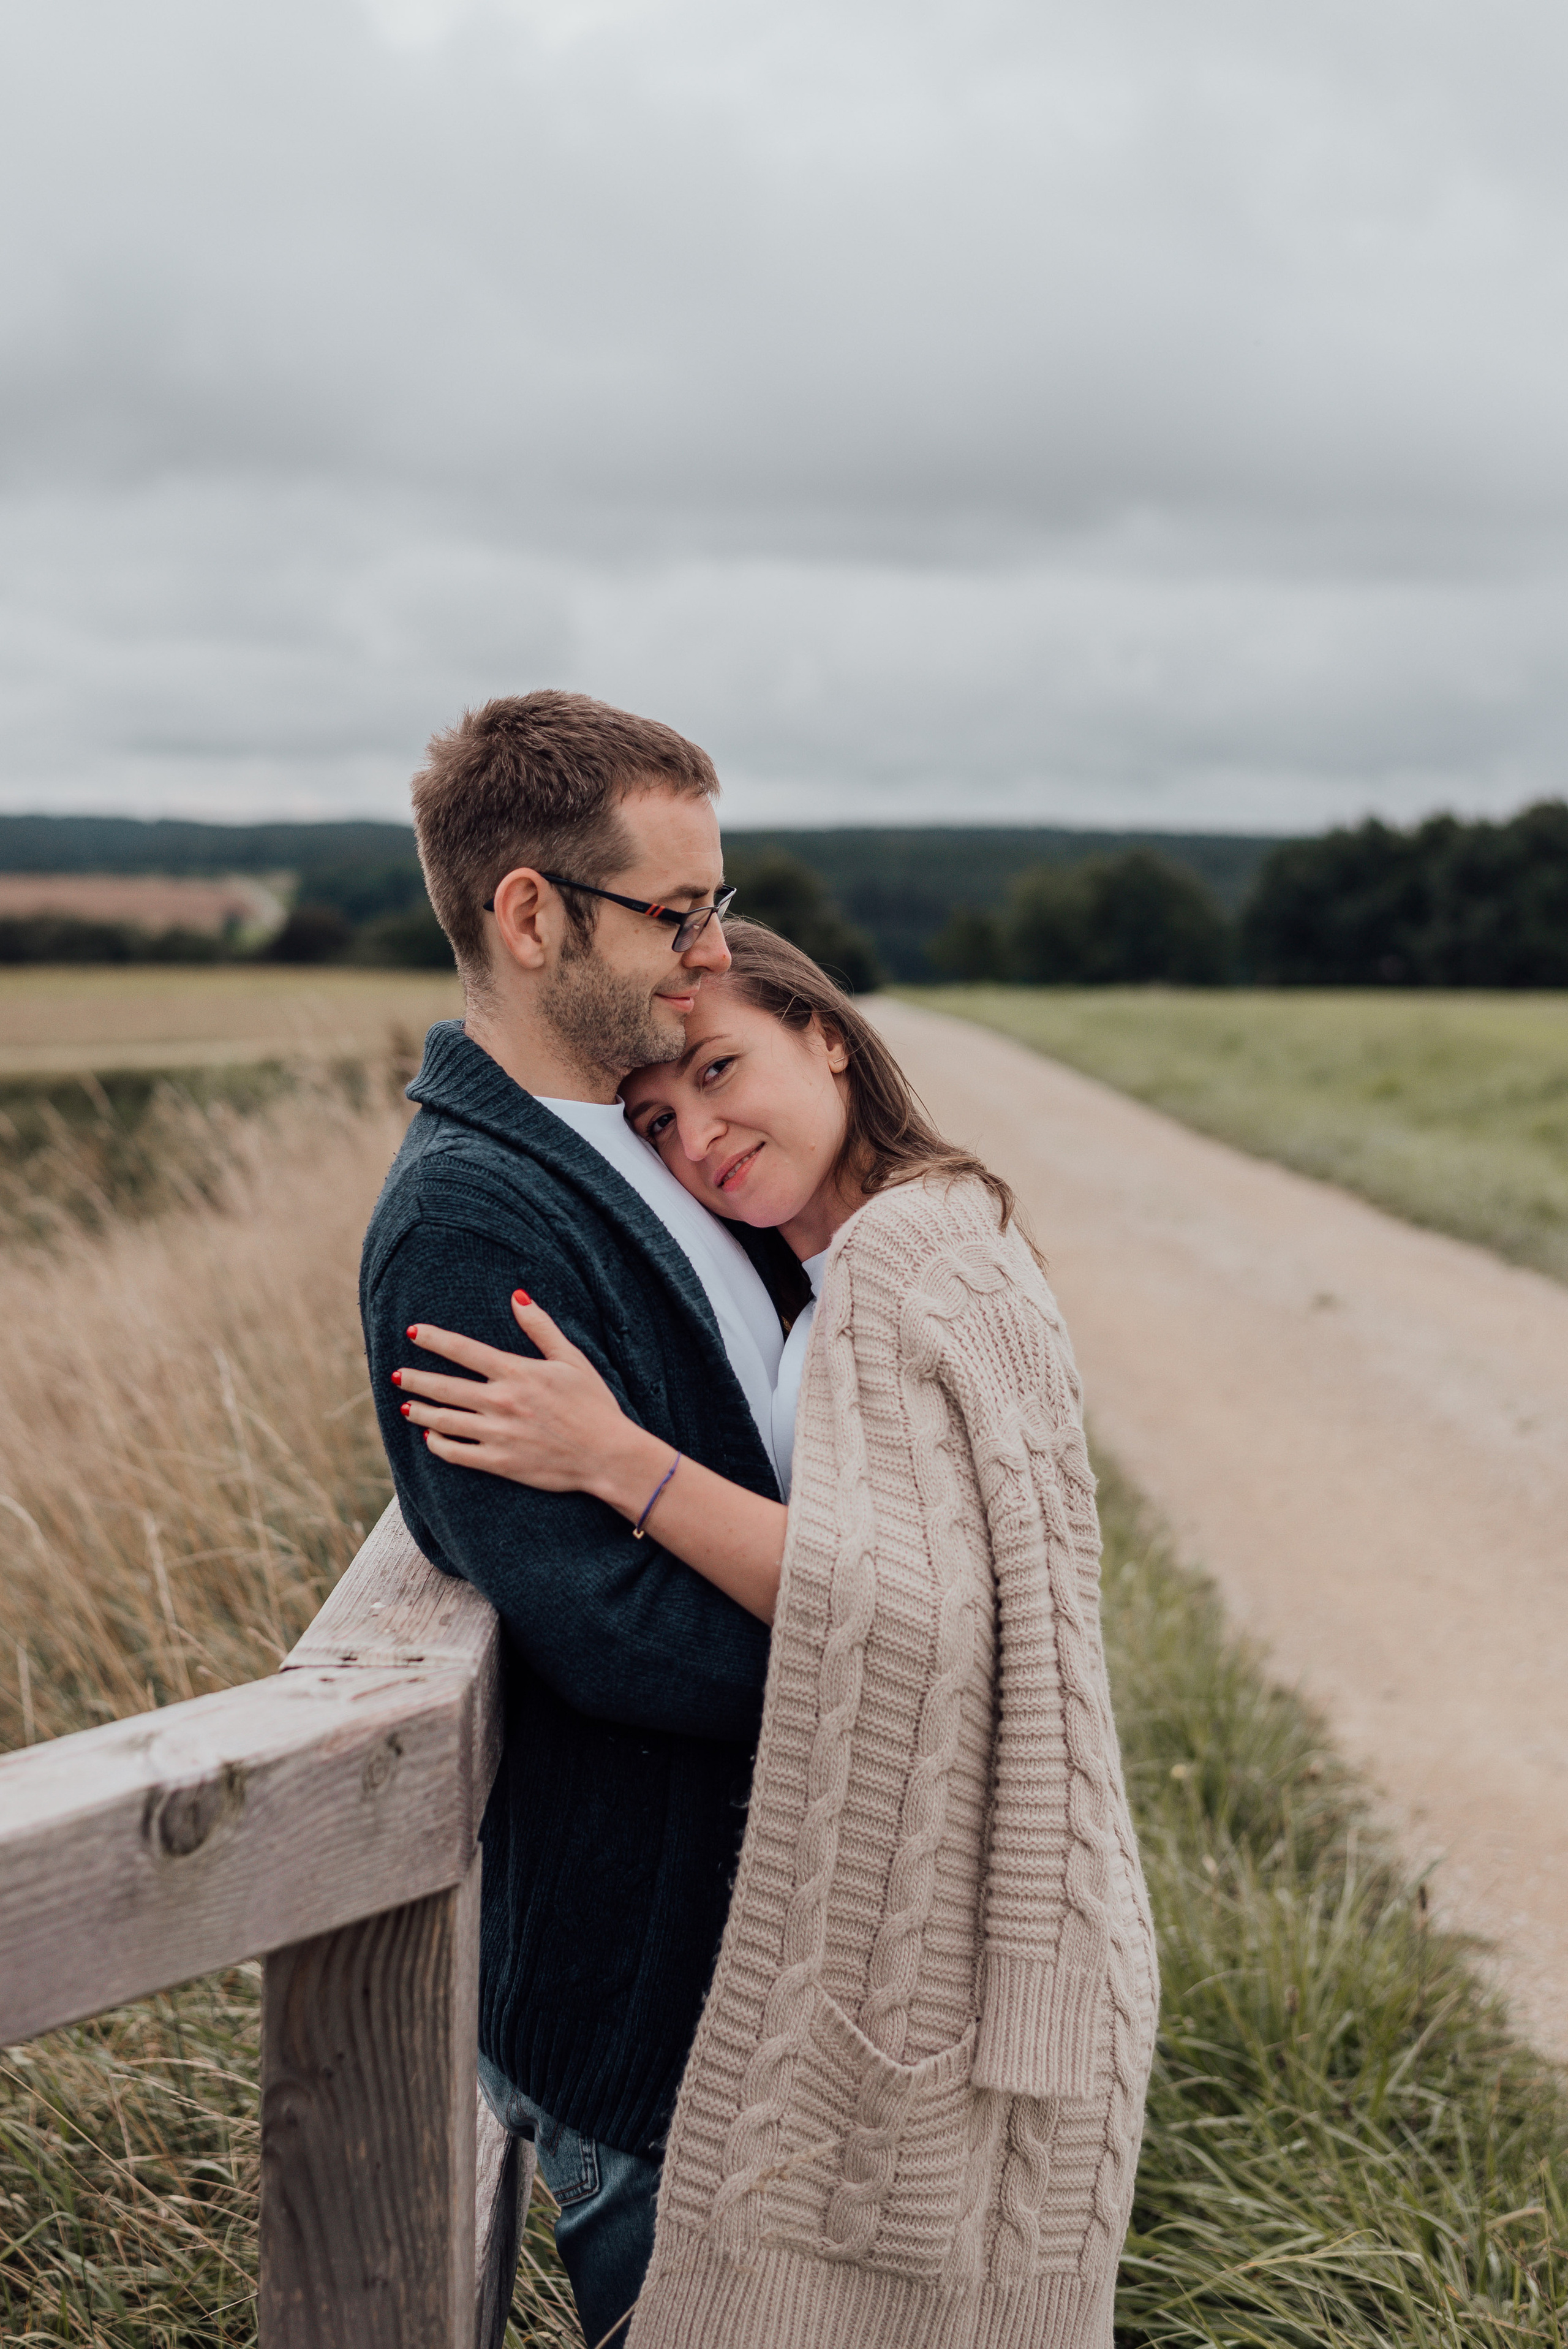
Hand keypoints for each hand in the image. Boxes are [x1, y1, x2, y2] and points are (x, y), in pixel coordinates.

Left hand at [394, 1291, 648, 1496]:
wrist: (608, 1455)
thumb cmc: (594, 1404)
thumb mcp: (572, 1359)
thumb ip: (541, 1328)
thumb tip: (518, 1296)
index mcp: (517, 1372)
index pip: (464, 1350)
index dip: (434, 1339)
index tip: (412, 1333)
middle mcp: (502, 1402)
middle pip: (444, 1387)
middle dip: (415, 1379)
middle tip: (396, 1375)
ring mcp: (498, 1434)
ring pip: (444, 1421)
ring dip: (420, 1412)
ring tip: (406, 1406)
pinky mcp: (499, 1462)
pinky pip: (456, 1454)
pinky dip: (438, 1444)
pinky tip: (431, 1437)